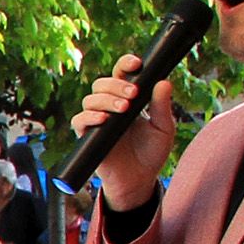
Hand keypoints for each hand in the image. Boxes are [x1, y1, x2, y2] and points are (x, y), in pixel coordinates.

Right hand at [73, 50, 175, 209]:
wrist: (140, 180)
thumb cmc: (151, 153)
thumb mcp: (163, 128)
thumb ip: (162, 106)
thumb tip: (164, 82)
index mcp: (128, 99)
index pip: (121, 74)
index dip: (125, 64)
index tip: (137, 63)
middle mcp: (109, 107)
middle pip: (102, 83)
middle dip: (117, 85)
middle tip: (133, 95)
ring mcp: (97, 121)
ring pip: (90, 99)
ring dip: (106, 100)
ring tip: (124, 110)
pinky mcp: (87, 137)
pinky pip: (79, 120)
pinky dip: (89, 117)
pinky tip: (104, 120)